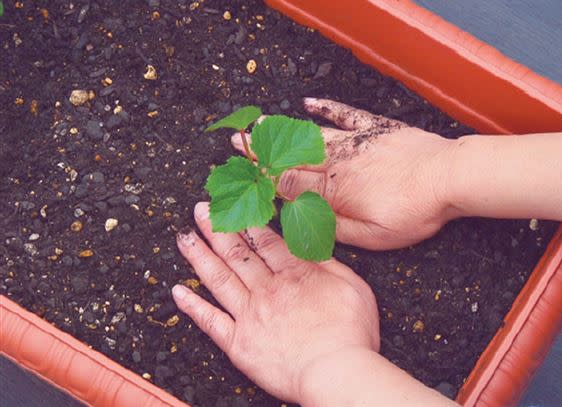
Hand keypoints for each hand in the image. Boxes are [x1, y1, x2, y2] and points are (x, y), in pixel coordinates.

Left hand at [172, 202, 378, 402]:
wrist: (336, 373)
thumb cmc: (350, 334)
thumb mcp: (354, 287)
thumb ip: (328, 263)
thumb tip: (310, 244)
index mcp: (294, 275)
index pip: (265, 242)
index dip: (248, 224)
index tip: (235, 209)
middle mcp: (266, 290)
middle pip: (237, 254)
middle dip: (217, 229)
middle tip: (202, 210)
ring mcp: (249, 316)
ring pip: (218, 279)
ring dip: (199, 256)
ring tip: (184, 237)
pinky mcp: (238, 344)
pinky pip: (209, 321)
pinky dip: (192, 306)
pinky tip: (177, 291)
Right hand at [232, 98, 457, 249]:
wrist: (449, 178)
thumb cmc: (414, 212)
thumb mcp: (373, 236)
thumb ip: (335, 228)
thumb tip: (304, 220)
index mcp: (335, 190)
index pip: (290, 183)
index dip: (265, 178)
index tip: (244, 172)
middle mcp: (338, 162)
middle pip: (293, 155)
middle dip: (263, 150)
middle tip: (238, 141)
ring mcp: (356, 141)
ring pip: (310, 135)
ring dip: (282, 130)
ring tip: (259, 122)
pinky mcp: (375, 128)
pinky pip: (344, 114)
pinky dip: (326, 108)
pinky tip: (309, 103)